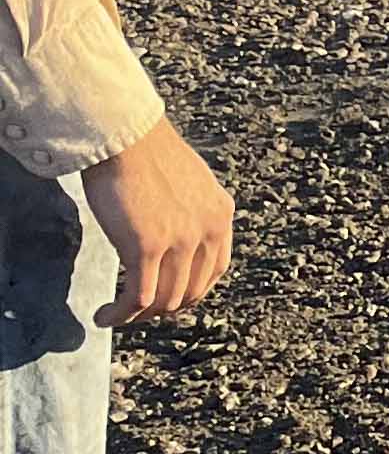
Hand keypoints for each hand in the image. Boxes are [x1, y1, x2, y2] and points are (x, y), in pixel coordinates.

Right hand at [83, 118, 232, 323]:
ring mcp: (180, 240)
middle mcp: (207, 230)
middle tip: (139, 312)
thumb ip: (193, 211)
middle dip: (165, 308)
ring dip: (140, 317)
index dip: (191, 291)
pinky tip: (103, 317)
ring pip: (165, 300)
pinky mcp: (147, 247)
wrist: (126, 137)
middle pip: (191, 290)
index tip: (169, 298)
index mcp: (221, 214)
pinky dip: (120, 315)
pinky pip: (138, 298)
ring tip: (117, 315)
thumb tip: (179, 235)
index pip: (215, 269)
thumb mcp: (190, 183)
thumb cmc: (147, 154)